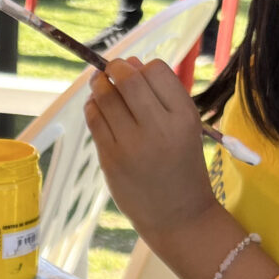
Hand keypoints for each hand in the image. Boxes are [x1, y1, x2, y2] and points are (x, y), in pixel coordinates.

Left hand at [84, 57, 218, 254]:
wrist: (178, 215)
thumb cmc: (181, 166)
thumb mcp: (186, 128)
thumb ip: (161, 97)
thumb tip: (128, 63)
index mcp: (184, 116)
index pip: (156, 70)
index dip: (141, 67)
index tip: (134, 73)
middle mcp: (159, 127)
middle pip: (128, 78)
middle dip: (115, 68)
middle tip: (110, 71)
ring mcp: (132, 144)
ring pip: (105, 96)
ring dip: (99, 85)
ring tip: (100, 87)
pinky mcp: (111, 158)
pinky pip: (94, 119)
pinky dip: (92, 107)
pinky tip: (96, 108)